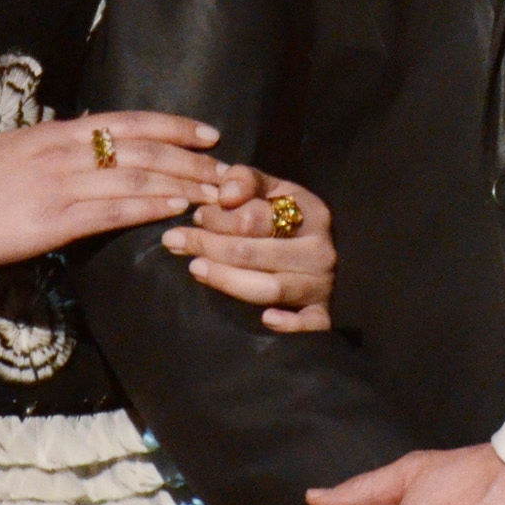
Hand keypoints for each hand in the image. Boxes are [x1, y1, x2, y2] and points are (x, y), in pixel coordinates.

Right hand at [0, 111, 218, 265]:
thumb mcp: (22, 150)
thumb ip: (61, 147)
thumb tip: (95, 145)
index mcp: (59, 132)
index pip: (129, 121)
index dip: (174, 126)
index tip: (209, 133)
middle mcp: (65, 151)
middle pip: (144, 148)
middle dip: (193, 159)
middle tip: (230, 170)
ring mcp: (61, 185)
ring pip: (137, 178)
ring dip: (184, 184)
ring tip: (217, 194)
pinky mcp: (54, 220)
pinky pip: (113, 210)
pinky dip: (150, 208)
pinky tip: (177, 210)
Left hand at [163, 164, 335, 328]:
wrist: (328, 250)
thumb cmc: (288, 218)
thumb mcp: (271, 190)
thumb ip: (245, 180)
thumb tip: (224, 193)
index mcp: (310, 213)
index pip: (254, 217)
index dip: (218, 217)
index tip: (195, 216)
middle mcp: (320, 250)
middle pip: (254, 253)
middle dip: (209, 246)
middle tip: (176, 241)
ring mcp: (322, 284)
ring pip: (269, 288)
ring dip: (226, 280)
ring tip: (194, 268)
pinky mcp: (322, 313)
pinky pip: (309, 323)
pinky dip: (289, 323)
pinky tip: (266, 319)